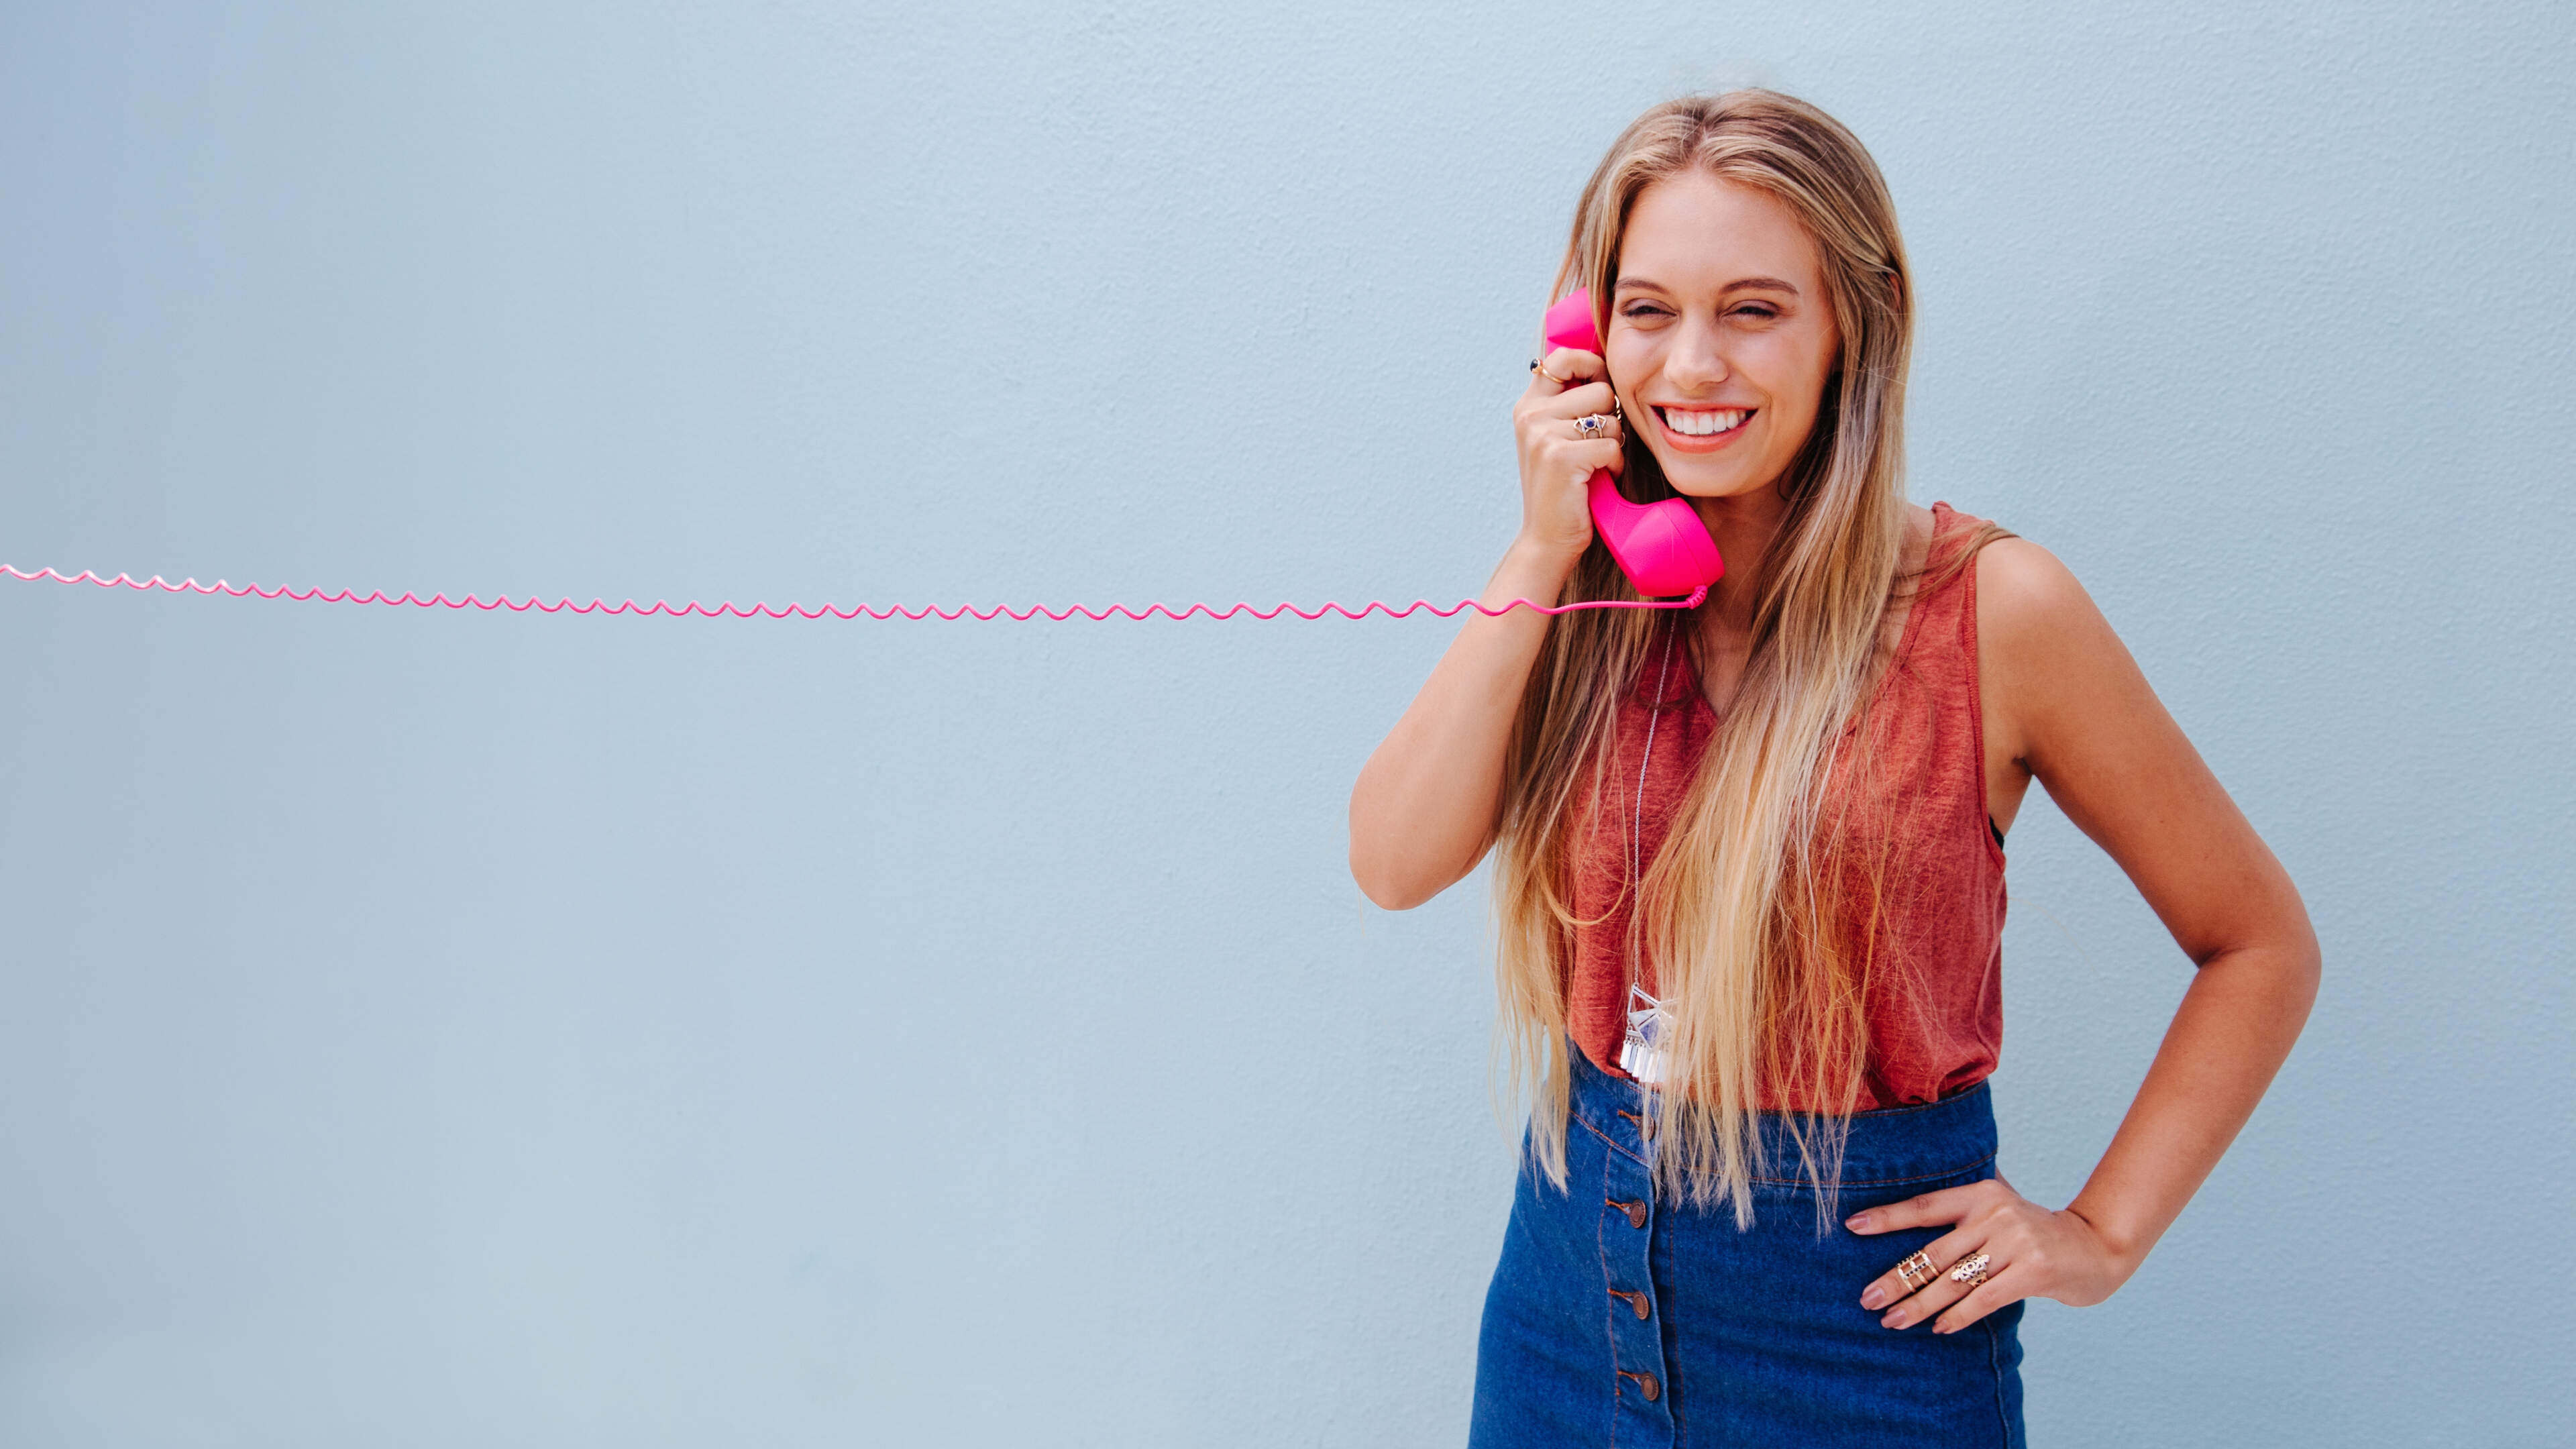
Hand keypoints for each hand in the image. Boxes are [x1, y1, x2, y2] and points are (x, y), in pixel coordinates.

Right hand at [1512, 346, 1623, 560]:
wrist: (1547, 539)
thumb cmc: (1563, 488)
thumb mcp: (1556, 438)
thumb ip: (1569, 404)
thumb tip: (1603, 366)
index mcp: (1529, 406)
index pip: (1564, 357)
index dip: (1592, 365)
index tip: (1600, 391)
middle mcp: (1531, 415)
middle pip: (1601, 388)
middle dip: (1611, 418)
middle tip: (1594, 446)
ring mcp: (1542, 435)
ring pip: (1610, 418)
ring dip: (1613, 444)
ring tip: (1594, 465)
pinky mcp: (1560, 456)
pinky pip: (1611, 445)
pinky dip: (1614, 465)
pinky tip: (1598, 479)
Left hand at [1846, 1177, 2134, 1333]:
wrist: (2095, 1249)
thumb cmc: (2035, 1232)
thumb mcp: (2002, 1207)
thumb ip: (1964, 1206)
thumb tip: (1910, 1204)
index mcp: (1982, 1192)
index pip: (1925, 1206)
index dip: (1888, 1217)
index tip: (1851, 1227)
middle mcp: (1996, 1213)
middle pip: (1933, 1253)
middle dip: (1896, 1279)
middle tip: (1867, 1299)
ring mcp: (2016, 1243)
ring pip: (1954, 1281)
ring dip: (1919, 1305)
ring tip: (1893, 1321)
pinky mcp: (2033, 1272)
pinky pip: (1983, 1299)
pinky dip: (1957, 1317)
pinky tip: (1937, 1328)